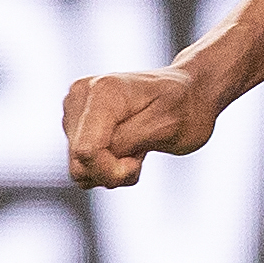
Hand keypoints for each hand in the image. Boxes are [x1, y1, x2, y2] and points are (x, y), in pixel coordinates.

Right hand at [65, 67, 216, 187]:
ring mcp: (75, 109)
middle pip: (79, 162)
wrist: (188, 92)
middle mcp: (80, 96)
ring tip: (137, 149)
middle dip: (111, 172)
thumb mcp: (166, 126)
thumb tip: (86, 156)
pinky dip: (106, 166)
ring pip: (79, 167)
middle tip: (140, 157)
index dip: (111, 170)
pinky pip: (82, 164)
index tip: (136, 163)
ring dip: (110, 170)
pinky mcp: (75, 124)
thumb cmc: (184, 107)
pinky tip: (128, 149)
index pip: (87, 150)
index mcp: (103, 91)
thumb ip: (126, 141)